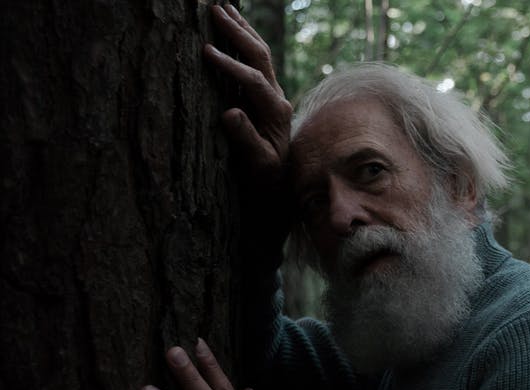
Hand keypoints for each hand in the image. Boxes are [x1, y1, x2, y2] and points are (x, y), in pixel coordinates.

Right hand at [205, 3, 291, 184]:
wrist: (279, 185)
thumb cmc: (266, 178)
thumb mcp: (257, 166)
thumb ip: (246, 140)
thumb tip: (229, 112)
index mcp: (276, 112)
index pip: (253, 81)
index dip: (230, 65)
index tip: (204, 51)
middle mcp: (278, 98)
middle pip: (260, 57)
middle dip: (237, 33)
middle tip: (214, 10)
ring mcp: (272, 93)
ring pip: (259, 53)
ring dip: (242, 29)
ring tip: (222, 8)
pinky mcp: (264, 94)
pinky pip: (255, 60)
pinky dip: (243, 40)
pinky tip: (232, 27)